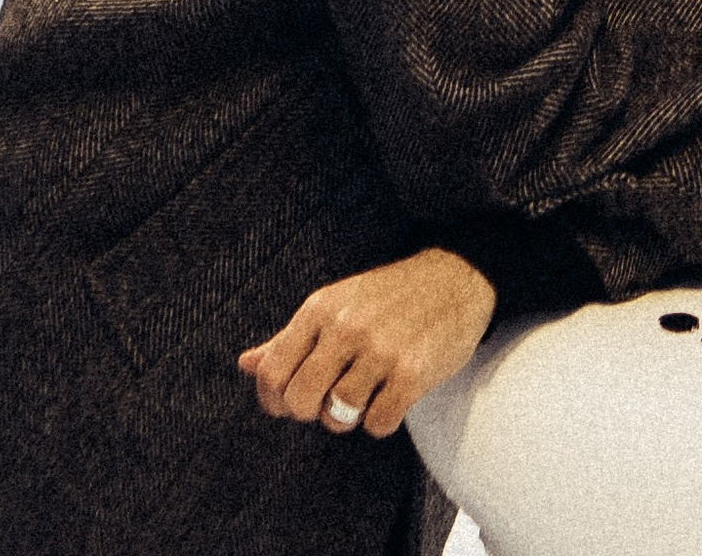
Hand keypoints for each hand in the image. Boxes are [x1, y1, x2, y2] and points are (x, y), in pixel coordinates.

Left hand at [238, 245, 495, 441]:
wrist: (455, 278)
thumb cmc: (387, 297)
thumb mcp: (334, 306)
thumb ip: (289, 339)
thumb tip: (246, 365)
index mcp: (320, 308)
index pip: (272, 373)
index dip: (274, 400)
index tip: (290, 402)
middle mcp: (346, 327)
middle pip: (299, 401)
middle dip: (311, 411)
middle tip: (330, 398)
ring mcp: (380, 350)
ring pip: (338, 416)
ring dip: (349, 416)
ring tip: (364, 394)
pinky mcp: (412, 373)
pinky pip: (378, 424)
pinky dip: (382, 420)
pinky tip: (392, 396)